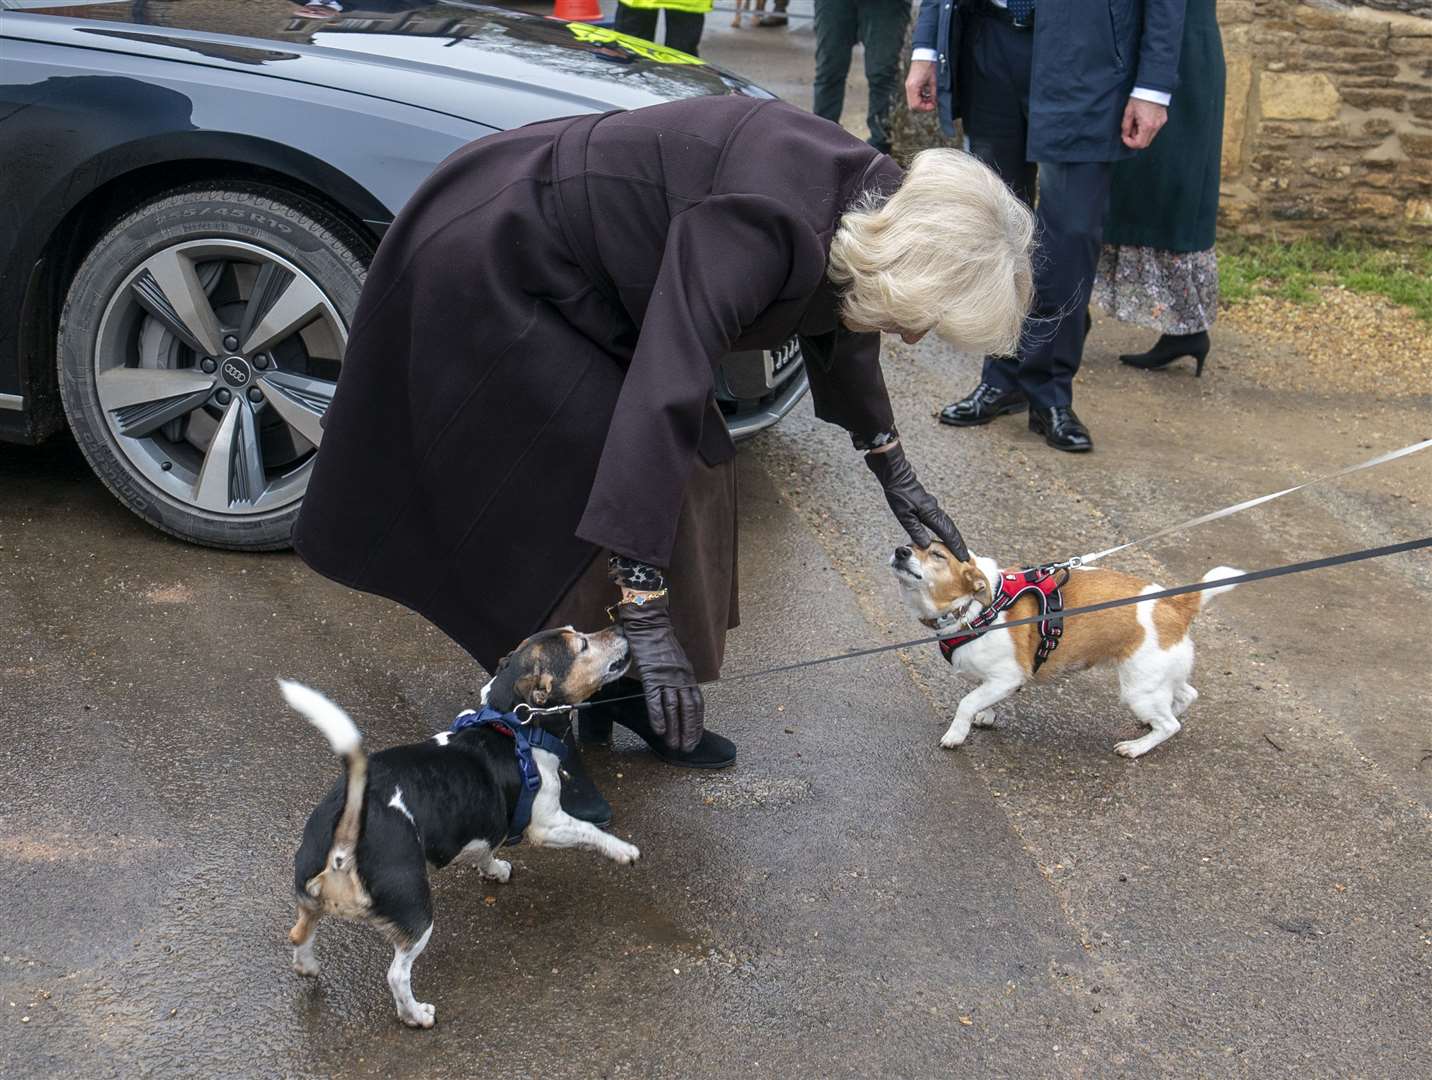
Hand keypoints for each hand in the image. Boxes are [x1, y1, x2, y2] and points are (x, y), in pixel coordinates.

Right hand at [612, 592, 703, 751]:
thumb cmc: (660, 643)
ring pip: (673, 708)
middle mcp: (681, 678)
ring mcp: (667, 677)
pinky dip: (658, 716)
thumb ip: (679, 678)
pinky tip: (659, 730)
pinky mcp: (652, 676)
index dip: (697, 723)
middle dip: (689, 731)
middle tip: (687, 748)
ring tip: (674, 745)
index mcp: (688, 676)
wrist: (649, 625)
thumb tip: (678, 695)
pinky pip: (656, 699)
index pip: (697, 704)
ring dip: (675, 728)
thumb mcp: (676, 662)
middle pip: (688, 709)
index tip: (695, 738)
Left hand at [863, 441, 968, 559]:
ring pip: (947, 524)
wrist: (895, 473)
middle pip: (951, 529)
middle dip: (958, 543)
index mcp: (931, 513)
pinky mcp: (926, 504)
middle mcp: (934, 510)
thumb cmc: (898, 492)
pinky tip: (942, 532)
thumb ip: (915, 530)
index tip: (963, 557)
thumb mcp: (903, 514)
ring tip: (957, 547)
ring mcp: (931, 506)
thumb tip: (926, 545)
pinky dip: (945, 529)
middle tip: (964, 556)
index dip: (956, 546)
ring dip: (953, 536)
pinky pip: (941, 519)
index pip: (947, 533)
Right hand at [906, 60, 936, 111]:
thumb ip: (933, 93)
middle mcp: (909, 88)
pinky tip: (927, 94)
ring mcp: (908, 86)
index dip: (925, 108)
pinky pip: (913, 96)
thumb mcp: (933, 81)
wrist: (923, 55)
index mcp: (913, 87)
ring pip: (912, 102)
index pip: (916, 105)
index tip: (933, 106)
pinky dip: (920, 98)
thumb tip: (934, 101)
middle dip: (923, 107)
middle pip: (912, 106)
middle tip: (931, 103)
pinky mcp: (910, 85)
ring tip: (930, 99)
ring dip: (921, 103)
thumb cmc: (927, 65)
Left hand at [1121, 98, 1167, 149]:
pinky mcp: (1163, 119)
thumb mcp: (1129, 112)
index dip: (1130, 143)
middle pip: (1145, 143)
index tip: (1125, 137)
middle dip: (1135, 139)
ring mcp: (1161, 123)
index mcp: (1147, 125)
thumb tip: (1125, 135)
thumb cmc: (1140, 97)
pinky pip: (1154, 130)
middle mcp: (1156, 126)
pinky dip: (1147, 129)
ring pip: (1150, 137)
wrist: (1152, 86)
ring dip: (1141, 134)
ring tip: (1137, 122)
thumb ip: (1126, 126)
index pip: (1139, 144)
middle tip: (1130, 129)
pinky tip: (1143, 119)